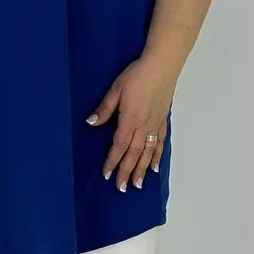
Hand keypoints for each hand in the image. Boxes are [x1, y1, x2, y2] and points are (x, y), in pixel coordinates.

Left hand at [86, 55, 178, 190]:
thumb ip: (104, 109)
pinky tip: (155, 167)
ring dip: (142, 169)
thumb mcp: (115, 89)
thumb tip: (91, 122)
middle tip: (122, 188)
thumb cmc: (137, 75)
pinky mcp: (163, 120)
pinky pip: (160, 143)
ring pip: (148, 152)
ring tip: (138, 184)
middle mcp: (144, 126)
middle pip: (134, 154)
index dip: (113, 161)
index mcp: (130, 120)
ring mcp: (155, 124)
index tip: (107, 175)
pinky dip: (157, 156)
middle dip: (126, 171)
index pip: (119, 146)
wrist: (162, 65)